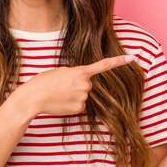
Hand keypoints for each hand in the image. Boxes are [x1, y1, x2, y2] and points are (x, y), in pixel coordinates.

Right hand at [9, 54, 136, 116]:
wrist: (34, 97)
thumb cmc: (44, 81)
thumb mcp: (61, 71)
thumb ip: (75, 74)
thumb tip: (82, 84)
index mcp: (81, 72)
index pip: (103, 65)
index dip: (119, 61)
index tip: (133, 57)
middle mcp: (86, 85)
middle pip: (87, 83)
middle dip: (77, 84)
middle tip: (61, 84)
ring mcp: (83, 98)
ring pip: (83, 94)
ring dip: (73, 94)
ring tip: (58, 93)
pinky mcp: (79, 109)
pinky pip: (79, 105)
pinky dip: (71, 103)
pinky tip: (60, 102)